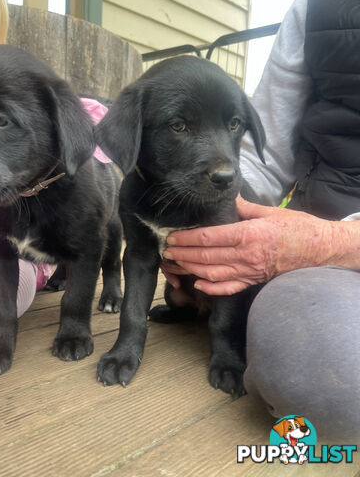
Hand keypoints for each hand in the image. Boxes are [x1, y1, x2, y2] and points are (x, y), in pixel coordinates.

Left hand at [162, 196, 351, 294]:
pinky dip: (212, 289)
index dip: (187, 238)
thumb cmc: (297, 228)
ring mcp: (249, 271)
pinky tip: (198, 285)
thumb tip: (228, 197)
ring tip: (174, 265)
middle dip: (182, 254)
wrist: (319, 250)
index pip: (209, 237)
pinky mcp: (253, 281)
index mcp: (248, 234)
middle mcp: (245, 255)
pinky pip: (229, 288)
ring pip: (212, 273)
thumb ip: (245, 207)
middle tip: (166, 251)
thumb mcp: (270, 212)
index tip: (172, 237)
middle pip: (206, 256)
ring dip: (190, 270)